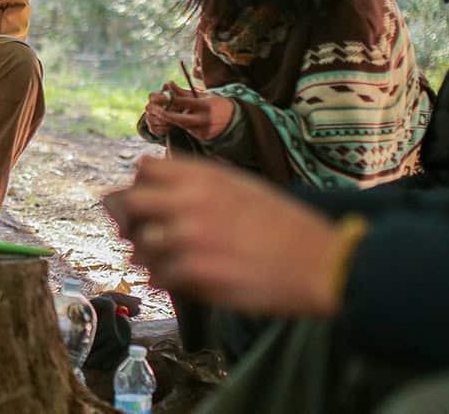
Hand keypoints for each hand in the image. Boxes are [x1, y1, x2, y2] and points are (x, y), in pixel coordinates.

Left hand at [102, 156, 343, 316]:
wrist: (319, 262)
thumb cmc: (284, 226)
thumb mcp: (242, 186)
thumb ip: (200, 183)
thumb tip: (159, 181)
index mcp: (204, 176)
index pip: (144, 169)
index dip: (141, 186)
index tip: (149, 202)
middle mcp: (191, 200)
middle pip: (129, 202)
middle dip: (130, 220)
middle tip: (142, 234)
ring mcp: (190, 235)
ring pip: (139, 244)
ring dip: (148, 255)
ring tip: (167, 261)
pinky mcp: (195, 270)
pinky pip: (158, 275)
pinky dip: (165, 279)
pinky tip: (182, 279)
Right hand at [140, 82, 182, 136]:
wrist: (183, 118)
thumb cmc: (182, 104)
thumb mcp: (182, 97)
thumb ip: (176, 90)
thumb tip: (170, 82)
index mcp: (157, 97)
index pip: (151, 96)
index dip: (158, 98)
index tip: (167, 99)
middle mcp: (151, 106)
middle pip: (148, 108)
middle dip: (158, 111)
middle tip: (168, 113)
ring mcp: (150, 117)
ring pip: (150, 119)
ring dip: (161, 121)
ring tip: (172, 121)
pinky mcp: (153, 127)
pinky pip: (153, 129)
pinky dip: (161, 129)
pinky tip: (170, 127)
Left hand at [146, 87, 233, 141]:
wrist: (236, 120)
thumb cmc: (217, 104)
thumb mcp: (204, 95)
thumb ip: (184, 92)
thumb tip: (168, 84)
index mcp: (207, 105)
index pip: (184, 102)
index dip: (169, 100)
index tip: (156, 98)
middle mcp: (206, 119)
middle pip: (180, 119)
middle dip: (164, 115)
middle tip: (151, 110)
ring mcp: (205, 130)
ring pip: (182, 126)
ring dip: (173, 120)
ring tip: (167, 113)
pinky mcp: (203, 138)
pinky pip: (189, 131)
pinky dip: (184, 126)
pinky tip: (187, 121)